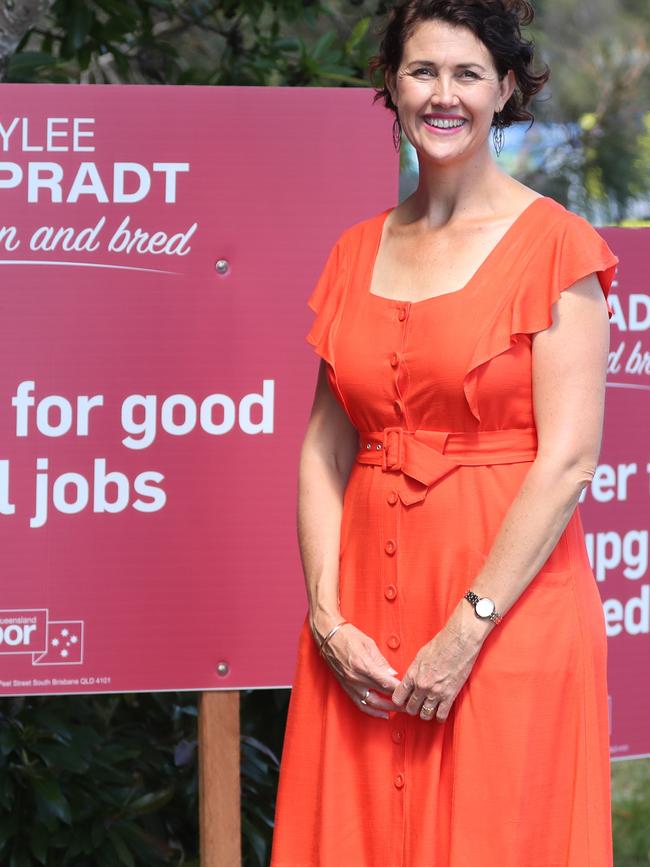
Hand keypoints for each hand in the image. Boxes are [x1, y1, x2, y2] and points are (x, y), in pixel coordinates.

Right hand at [320, 622, 403, 719]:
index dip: (399, 689)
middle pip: (381, 695)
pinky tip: (381, 713)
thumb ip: (381, 661)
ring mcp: (350, 684)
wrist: (328, 636)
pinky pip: (359, 703)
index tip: (409, 691)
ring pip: (371, 703)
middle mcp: (356, 678)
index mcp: (363, 665)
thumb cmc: (347, 635)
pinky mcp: (345, 687)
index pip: (386, 683)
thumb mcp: (368, 644)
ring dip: (386, 709)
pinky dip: (371, 711)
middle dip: (397, 702)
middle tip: (408, 703)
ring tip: (398, 711)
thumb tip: (392, 674)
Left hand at [391, 605, 485, 721]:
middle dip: (413, 708)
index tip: (404, 701)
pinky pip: (441, 715)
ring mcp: (435, 692)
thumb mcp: (420, 656)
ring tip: (429, 708)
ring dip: (426, 713)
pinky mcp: (449, 695)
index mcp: (412, 674)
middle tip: (417, 705)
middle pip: (411, 708)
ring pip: (424, 714)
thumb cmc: (441, 644)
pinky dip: (439, 716)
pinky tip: (440, 711)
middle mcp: (422, 685)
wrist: (459, 642)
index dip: (400, 701)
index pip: (398, 698)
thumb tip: (410, 681)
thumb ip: (414, 671)